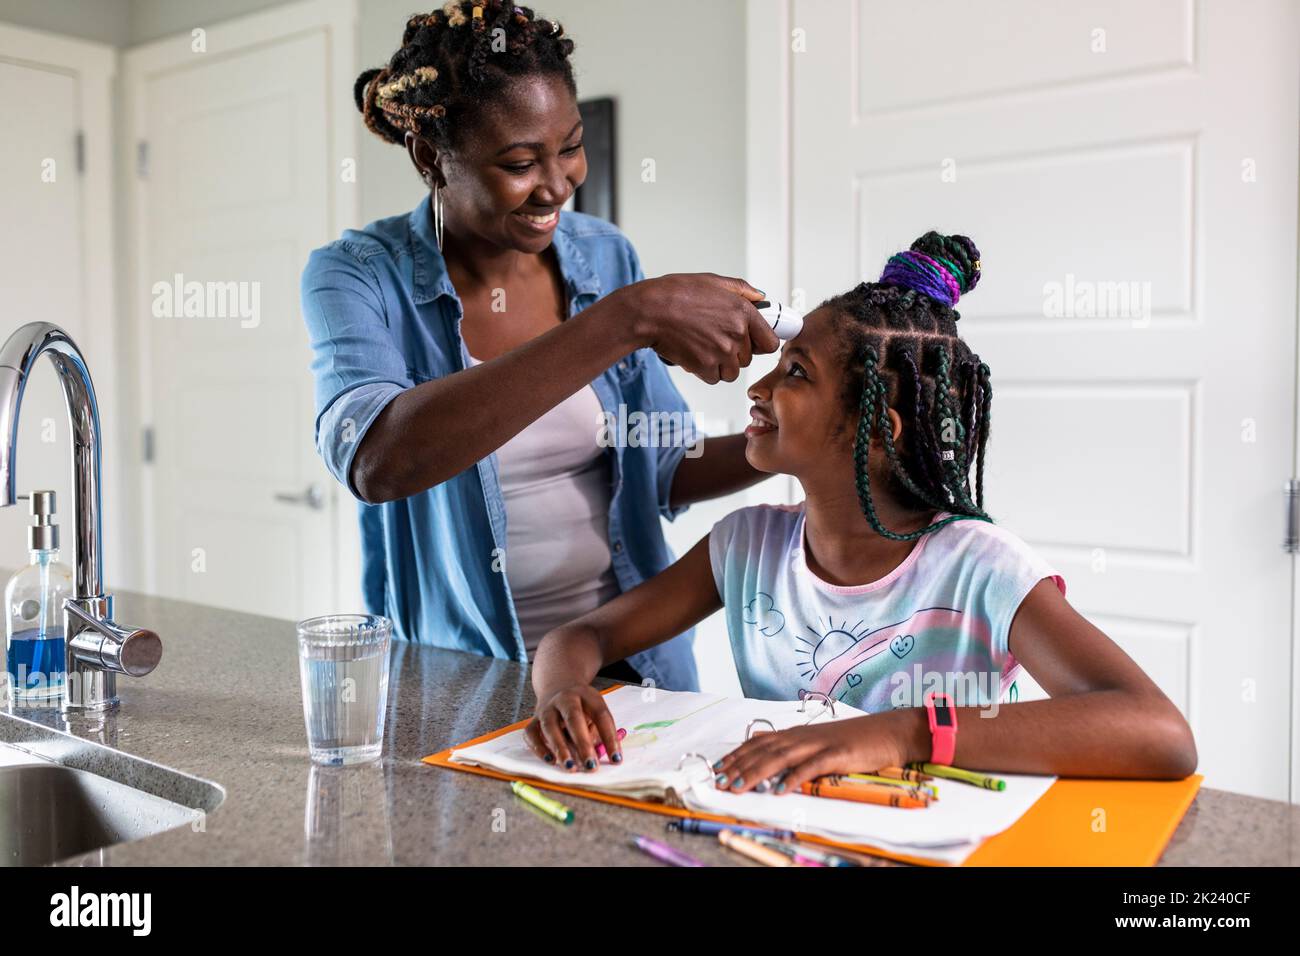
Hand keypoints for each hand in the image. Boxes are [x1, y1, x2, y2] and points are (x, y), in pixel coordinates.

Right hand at [524, 684, 622, 771]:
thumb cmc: (582, 706)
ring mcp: (547, 708)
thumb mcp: (594, 711)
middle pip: (573, 717)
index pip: (601, 714)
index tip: (615, 759)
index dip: (609, 737)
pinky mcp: (534, 718)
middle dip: (583, 744)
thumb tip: (598, 756)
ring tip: (571, 767)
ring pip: (550, 726)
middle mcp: (565, 698)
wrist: (558, 686)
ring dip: (560, 749)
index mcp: (587, 695)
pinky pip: (532, 733)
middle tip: (591, 765)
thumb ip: (598, 732)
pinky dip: (539, 748)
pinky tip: (551, 761)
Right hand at [611, 273, 778, 383]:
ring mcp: (722, 352)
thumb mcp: (713, 281)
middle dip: (733, 353)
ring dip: (720, 365)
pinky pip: (714, 378)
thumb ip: (742, 290)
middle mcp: (737, 334)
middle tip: (713, 339)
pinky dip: (705, 371)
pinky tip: (694, 355)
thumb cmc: (676, 294)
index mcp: (744, 312)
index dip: (761, 344)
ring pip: (732, 372)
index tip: (752, 344)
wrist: (650, 311)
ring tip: (703, 348)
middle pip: (747, 359)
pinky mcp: (705, 367)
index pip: (770, 343)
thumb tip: (760, 298)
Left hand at [711, 715, 912, 794]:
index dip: (736, 755)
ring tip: (737, 788)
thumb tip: (764, 747)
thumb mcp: (817, 739)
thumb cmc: (853, 740)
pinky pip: (810, 767)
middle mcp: (802, 736)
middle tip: (719, 782)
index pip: (758, 742)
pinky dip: (793, 778)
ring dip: (755, 773)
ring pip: (779, 758)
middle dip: (738, 767)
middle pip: (763, 751)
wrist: (888, 732)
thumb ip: (791, 743)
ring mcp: (818, 744)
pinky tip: (780, 789)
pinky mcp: (836, 755)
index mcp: (796, 733)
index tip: (717, 768)